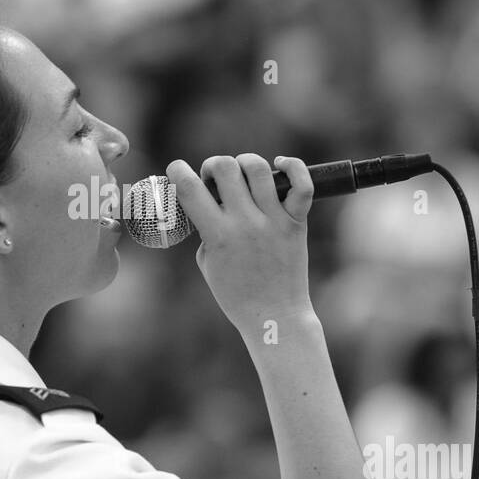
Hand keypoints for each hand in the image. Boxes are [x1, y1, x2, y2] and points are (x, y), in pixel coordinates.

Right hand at [165, 154, 315, 335]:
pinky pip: (302, 184)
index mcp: (218, 234)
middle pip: (224, 167)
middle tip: (213, 179)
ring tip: (241, 173)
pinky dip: (292, 166)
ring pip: (258, 168)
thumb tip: (209, 202)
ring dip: (243, 162)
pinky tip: (279, 165)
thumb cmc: (236, 295)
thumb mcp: (207, 262)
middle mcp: (246, 223)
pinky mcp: (296, 223)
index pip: (189, 188)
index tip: (177, 170)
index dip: (177, 171)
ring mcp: (273, 221)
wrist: (274, 316)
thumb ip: (205, 229)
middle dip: (212, 165)